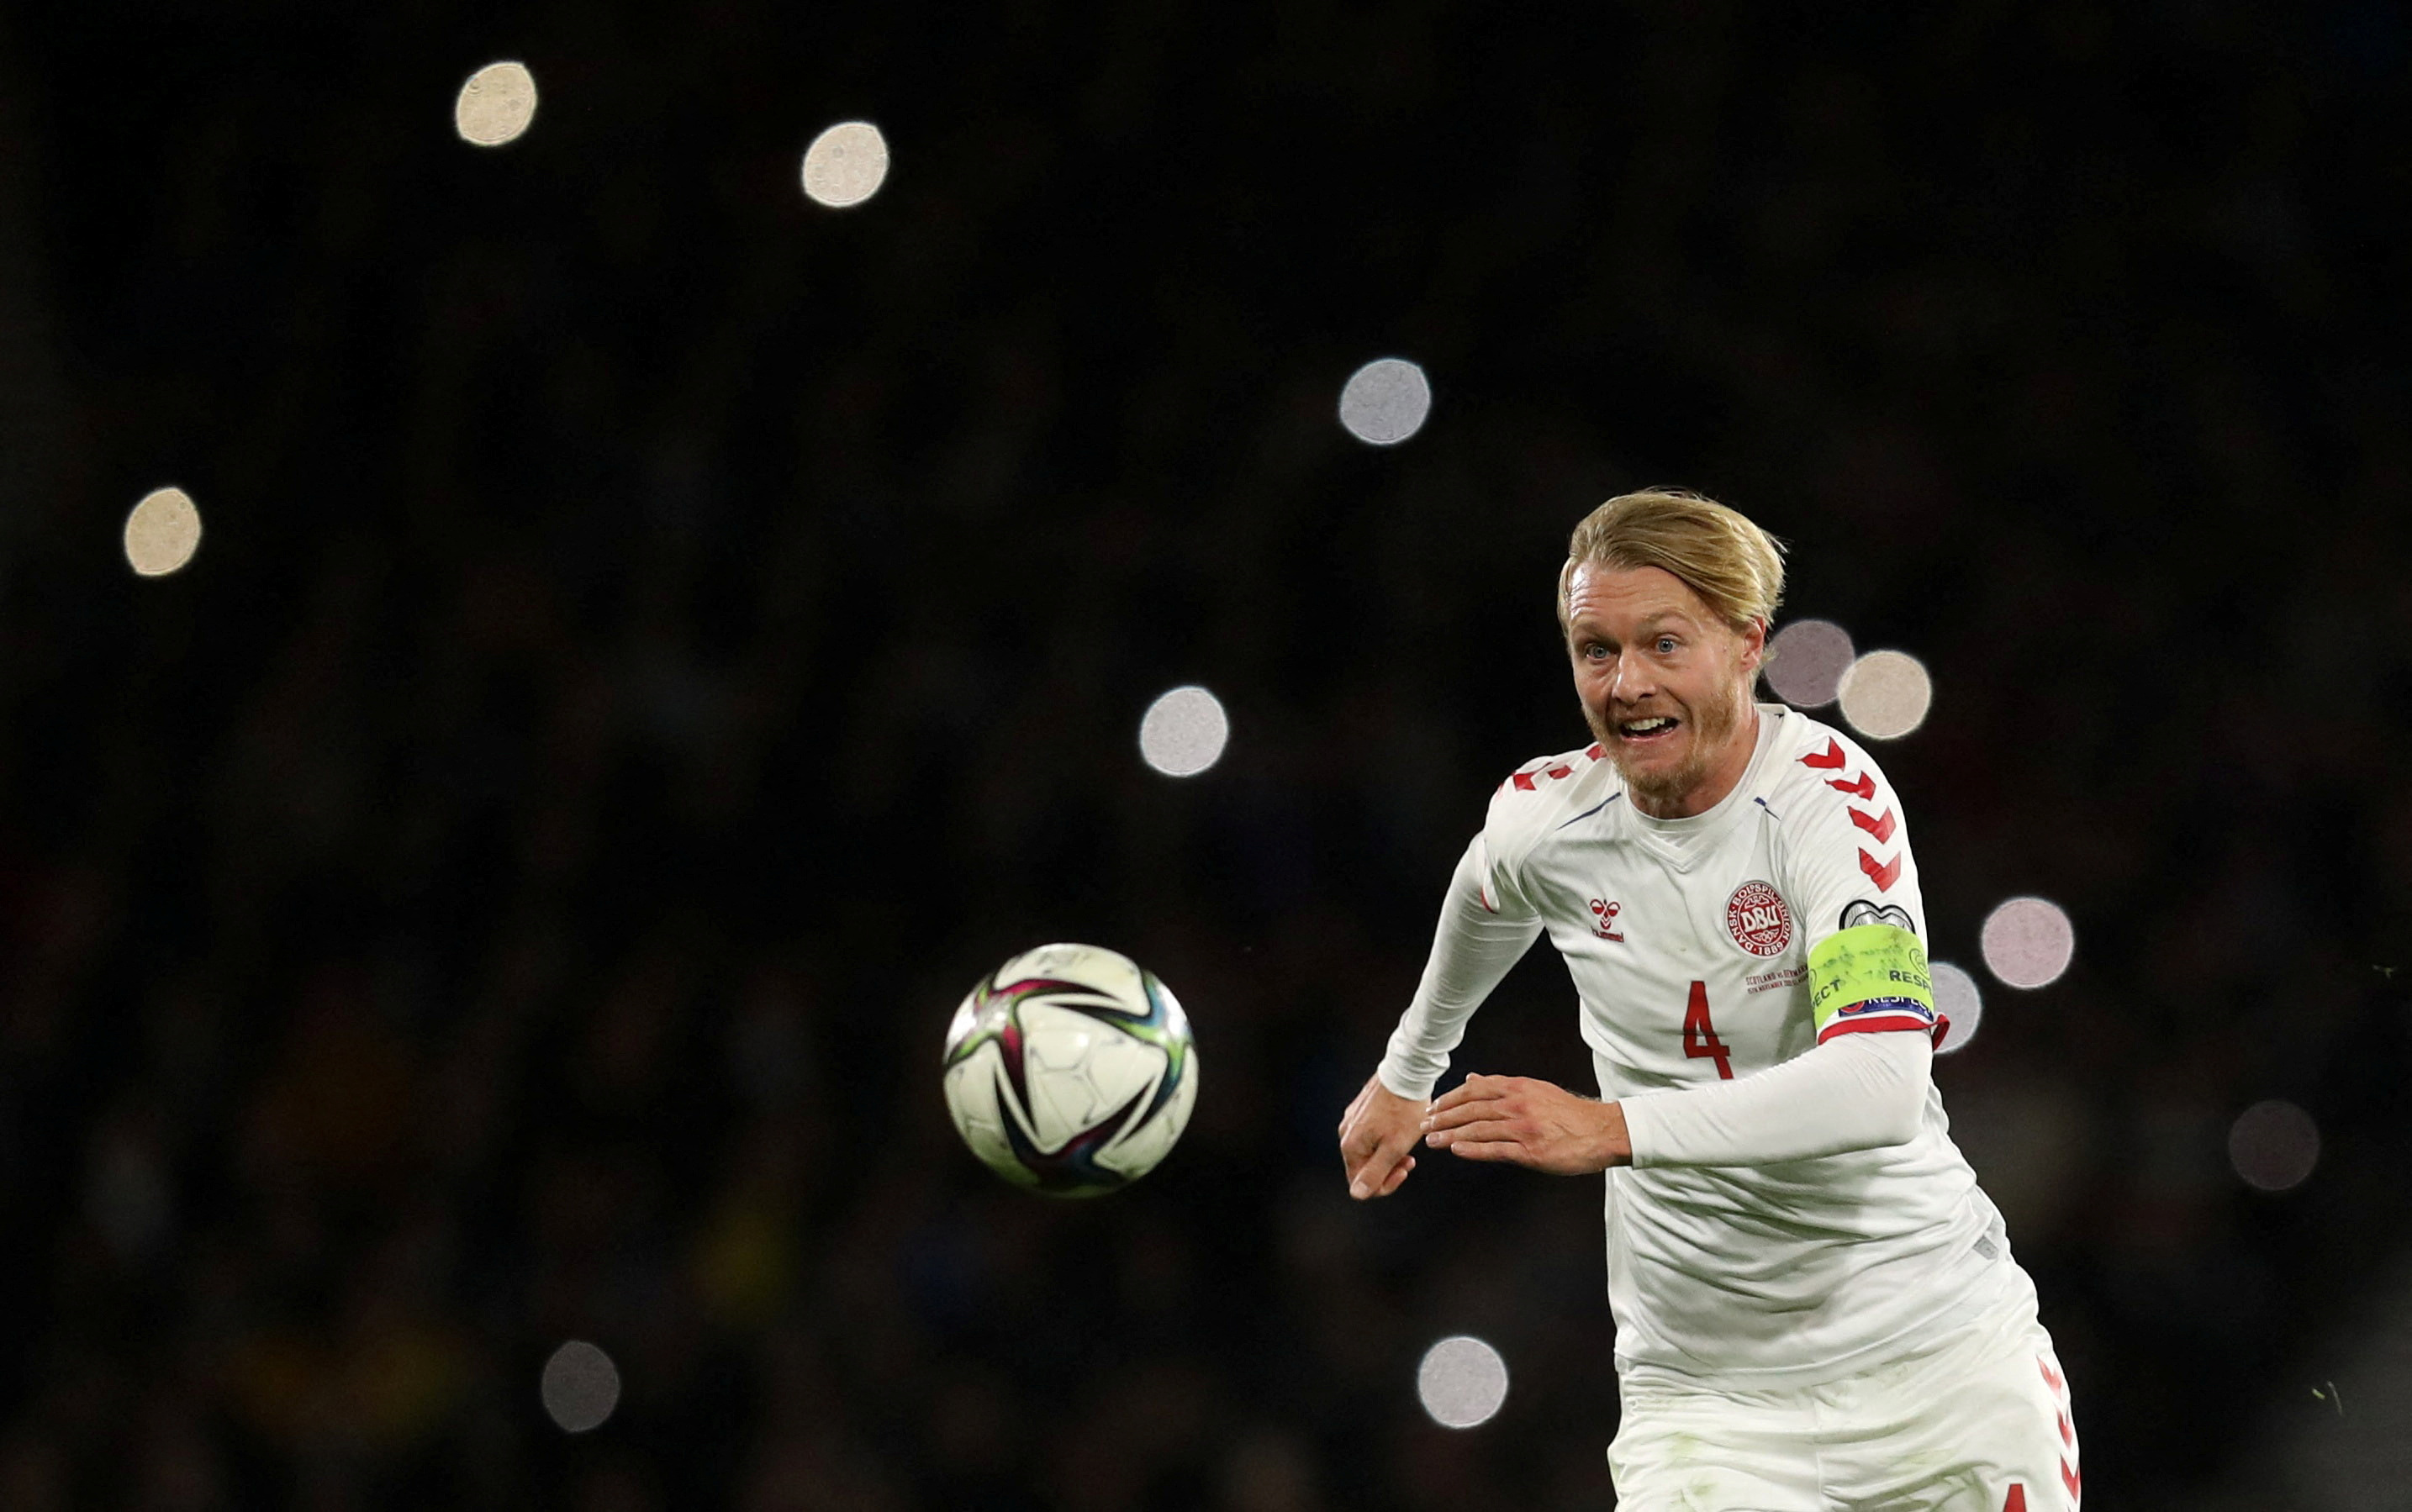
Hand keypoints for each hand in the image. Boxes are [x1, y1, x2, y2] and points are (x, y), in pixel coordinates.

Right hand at [1337, 1074, 1427, 1199]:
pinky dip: (1385, 1139)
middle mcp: (1345, 1133)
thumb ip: (1375, 1173)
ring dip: (1388, 1155)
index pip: (1360, 1183)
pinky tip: (1400, 1130)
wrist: (1407, 1073)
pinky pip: (1369, 1134)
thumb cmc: (1404, 1111)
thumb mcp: (1394, 1148)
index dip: (1384, 1184)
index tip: (1404, 1170)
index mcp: (1351, 1146)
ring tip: (1407, 1145)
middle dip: (1387, 1169)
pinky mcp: (1360, 1110)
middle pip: (1363, 1167)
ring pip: (1368, 1150)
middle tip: (1409, 1160)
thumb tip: (1357, 1194)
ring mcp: (1352, 1120)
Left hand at [1422, 1073, 1631, 1173]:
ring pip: (1479, 1129)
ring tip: (1433, 1140)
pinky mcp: (1531, 1151)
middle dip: (1444, 1117)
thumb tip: (1472, 1077)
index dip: (1450, 1098)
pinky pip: (1495, 1149)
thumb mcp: (1535, 1090)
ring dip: (1451, 1135)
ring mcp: (1524, 1127)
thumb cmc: (1568, 1113)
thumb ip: (1502, 1085)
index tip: (1433, 1107)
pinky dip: (1473, 1149)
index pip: (1474, 1089)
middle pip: (1471, 1108)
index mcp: (1518, 1087)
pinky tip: (1457, 1150)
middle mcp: (1518, 1104)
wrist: (1601, 1132)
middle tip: (1425, 1124)